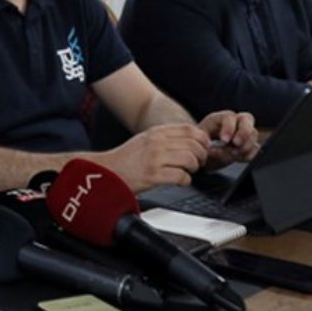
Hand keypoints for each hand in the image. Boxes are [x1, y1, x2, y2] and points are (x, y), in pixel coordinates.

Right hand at [91, 123, 212, 190]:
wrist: (109, 171)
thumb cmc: (127, 159)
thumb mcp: (146, 139)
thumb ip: (167, 137)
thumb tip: (192, 141)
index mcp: (156, 132)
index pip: (190, 130)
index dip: (202, 140)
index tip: (203, 148)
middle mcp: (156, 143)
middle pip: (194, 145)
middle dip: (201, 156)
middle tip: (198, 163)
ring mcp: (155, 158)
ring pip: (190, 159)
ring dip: (194, 168)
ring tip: (188, 172)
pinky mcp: (153, 175)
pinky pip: (181, 176)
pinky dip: (185, 180)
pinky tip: (180, 181)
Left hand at [198, 110, 259, 169]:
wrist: (200, 157)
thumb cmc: (197, 147)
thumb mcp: (198, 145)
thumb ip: (206, 146)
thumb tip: (215, 150)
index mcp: (218, 119)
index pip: (229, 117)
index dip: (229, 127)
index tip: (224, 140)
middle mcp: (232, 123)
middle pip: (246, 119)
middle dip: (243, 133)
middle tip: (236, 144)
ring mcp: (241, 133)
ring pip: (253, 133)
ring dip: (245, 145)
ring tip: (234, 154)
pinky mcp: (247, 145)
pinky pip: (255, 148)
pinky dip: (249, 154)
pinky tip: (240, 158)